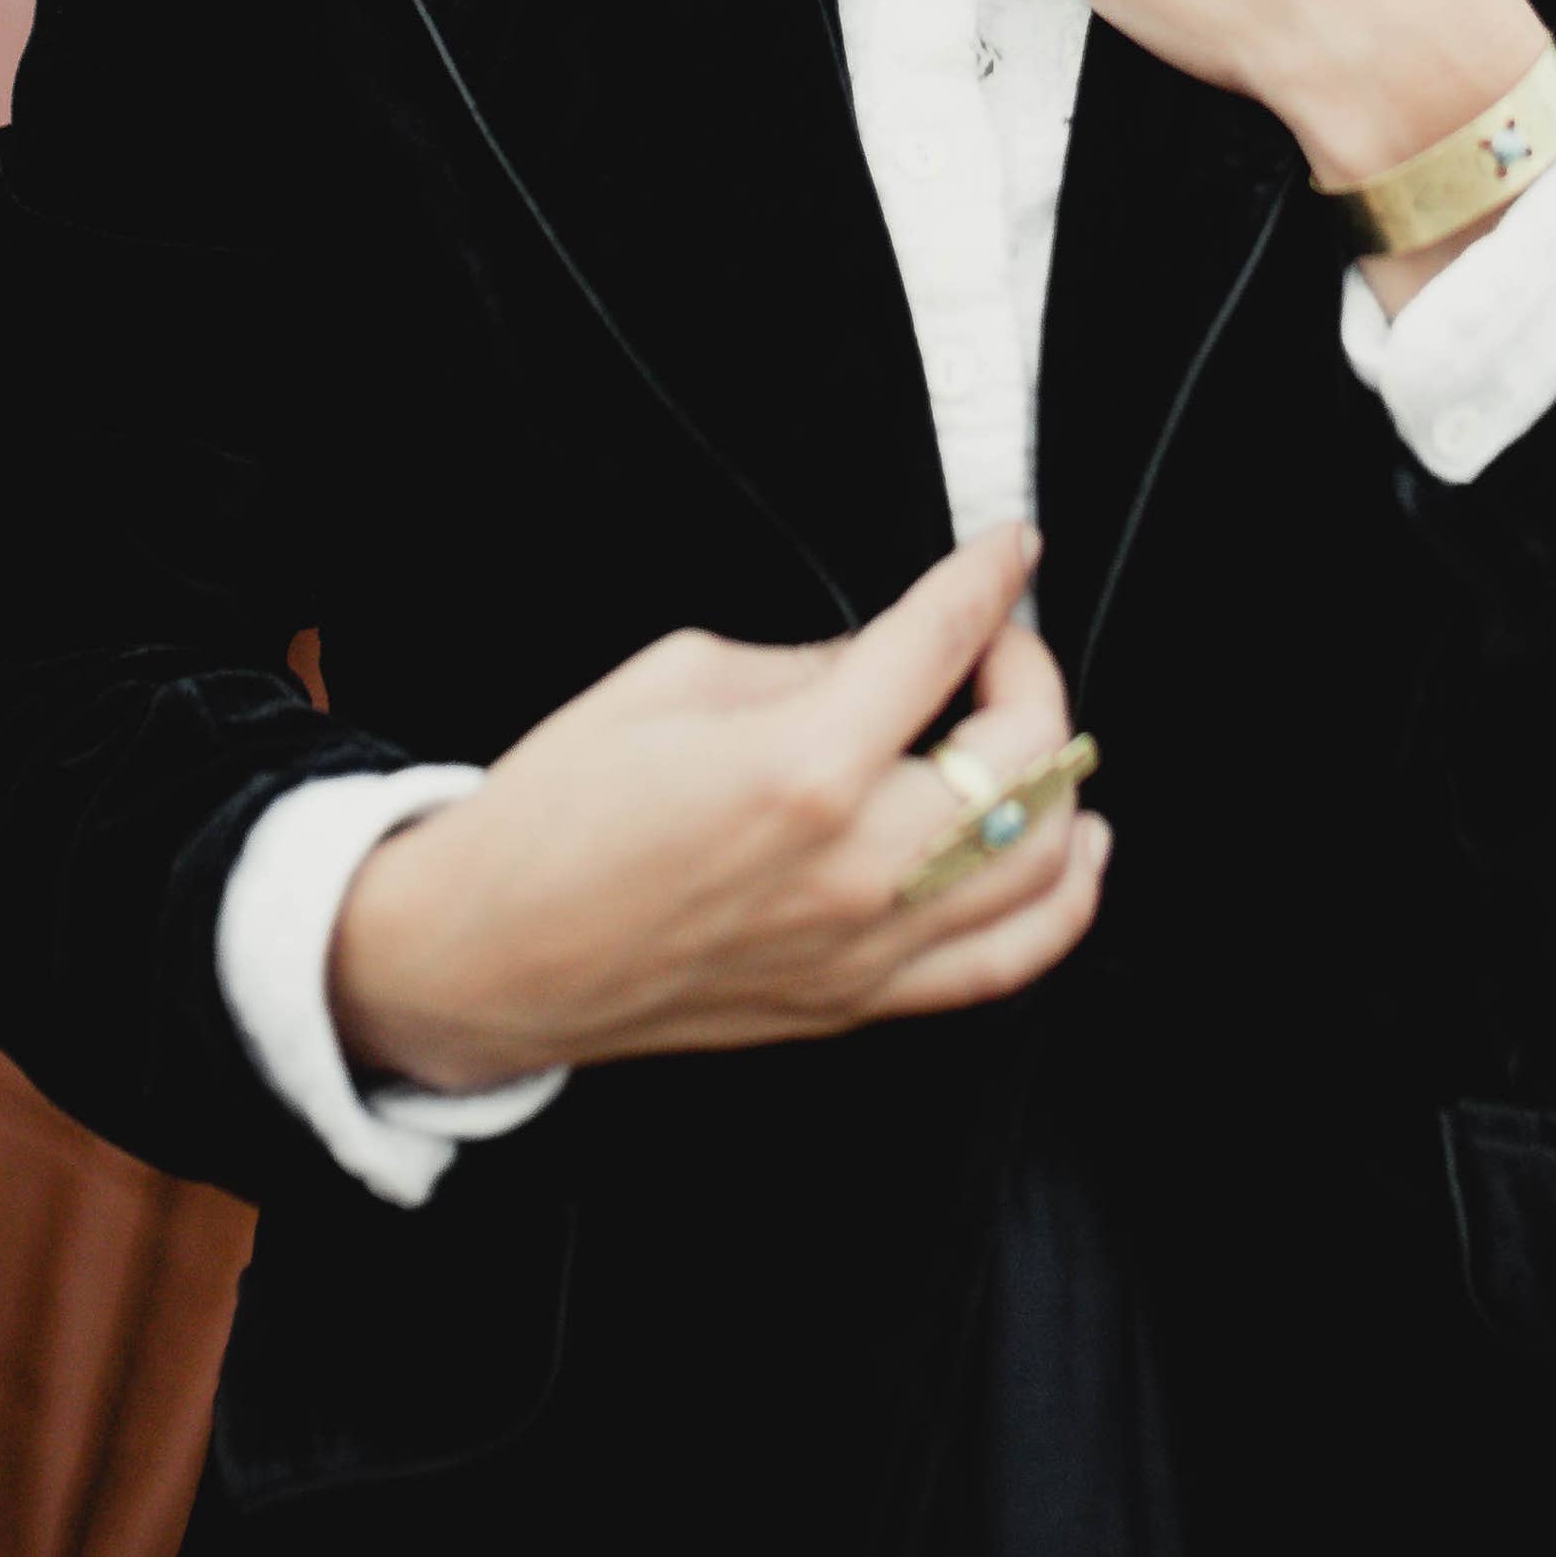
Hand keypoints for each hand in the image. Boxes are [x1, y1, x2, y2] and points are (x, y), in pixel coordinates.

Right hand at [327, 525, 1105, 1097]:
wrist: (487, 955)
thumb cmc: (555, 816)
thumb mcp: (673, 678)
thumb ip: (805, 662)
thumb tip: (890, 655)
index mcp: (805, 765)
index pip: (943, 646)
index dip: (990, 579)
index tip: (1009, 552)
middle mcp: (856, 867)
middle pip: (1028, 759)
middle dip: (1033, 678)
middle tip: (999, 646)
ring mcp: (864, 949)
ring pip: (1045, 871)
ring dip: (1066, 787)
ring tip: (1046, 739)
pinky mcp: (855, 1004)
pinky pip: (1005, 964)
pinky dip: (1059, 903)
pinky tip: (1068, 854)